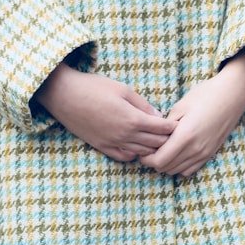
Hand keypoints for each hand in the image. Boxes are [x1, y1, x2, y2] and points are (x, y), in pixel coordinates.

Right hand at [36, 65, 175, 162]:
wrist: (65, 95)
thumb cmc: (95, 87)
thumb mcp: (124, 89)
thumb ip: (143, 104)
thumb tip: (158, 116)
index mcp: (132, 119)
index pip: (162, 129)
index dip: (173, 127)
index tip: (179, 124)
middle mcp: (124, 135)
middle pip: (154, 144)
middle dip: (167, 139)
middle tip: (174, 134)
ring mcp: (112, 143)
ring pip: (141, 153)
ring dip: (153, 148)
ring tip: (160, 142)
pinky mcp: (101, 146)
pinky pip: (123, 157)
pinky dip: (135, 154)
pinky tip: (138, 147)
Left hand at [139, 45, 244, 177]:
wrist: (232, 95)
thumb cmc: (205, 95)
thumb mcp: (180, 107)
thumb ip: (165, 126)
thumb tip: (154, 139)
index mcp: (185, 136)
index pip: (158, 160)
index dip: (146, 158)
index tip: (143, 149)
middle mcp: (195, 149)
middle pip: (166, 168)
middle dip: (154, 161)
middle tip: (150, 148)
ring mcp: (204, 153)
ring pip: (177, 170)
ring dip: (166, 163)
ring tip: (163, 149)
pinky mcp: (210, 153)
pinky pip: (189, 170)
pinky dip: (179, 166)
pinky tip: (177, 153)